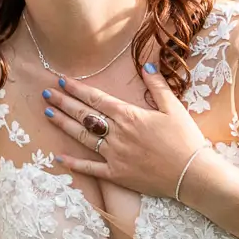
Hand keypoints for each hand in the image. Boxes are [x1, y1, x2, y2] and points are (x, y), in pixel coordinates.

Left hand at [42, 65, 209, 198]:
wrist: (193, 174)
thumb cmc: (186, 140)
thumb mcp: (174, 108)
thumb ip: (157, 86)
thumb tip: (147, 64)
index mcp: (129, 116)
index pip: (97, 99)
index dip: (78, 89)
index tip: (62, 81)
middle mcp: (117, 134)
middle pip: (84, 115)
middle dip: (63, 102)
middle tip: (46, 93)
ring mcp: (114, 155)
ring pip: (83, 137)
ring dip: (63, 124)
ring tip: (47, 114)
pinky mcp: (116, 174)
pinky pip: (90, 168)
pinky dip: (74, 163)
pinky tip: (58, 157)